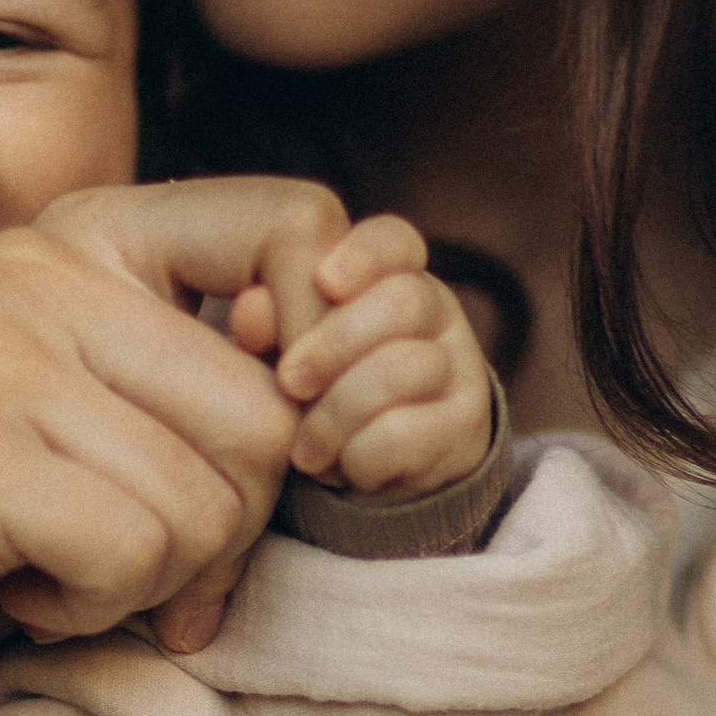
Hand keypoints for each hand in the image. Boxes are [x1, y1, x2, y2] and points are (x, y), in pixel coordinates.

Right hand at [0, 211, 303, 657]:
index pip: (292, 220)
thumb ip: (228, 392)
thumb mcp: (129, 411)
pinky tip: (29, 587)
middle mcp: (37, 265)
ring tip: (65, 562)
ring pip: (202, 509)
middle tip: (142, 552)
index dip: (337, 341)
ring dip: (153, 581)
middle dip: (230, 528)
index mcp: (89, 230)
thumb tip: (325, 431)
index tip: (299, 437)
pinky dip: (97, 605)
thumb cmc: (13, 499)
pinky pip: (129, 555)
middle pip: (265, 419)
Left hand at [236, 214, 497, 500]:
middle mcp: (438, 317)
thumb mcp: (286, 355)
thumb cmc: (320, 396)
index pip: (395, 242)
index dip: (364, 255)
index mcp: (394, 279)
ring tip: (303, 449)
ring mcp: (459, 371)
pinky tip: (342, 468)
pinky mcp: (465, 431)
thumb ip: (268, 327)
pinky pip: (408, 433)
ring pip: (404, 370)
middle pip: (405, 300)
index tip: (323, 281)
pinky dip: (361, 456)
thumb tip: (251, 310)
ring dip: (338, 413)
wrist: (374, 474)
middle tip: (289, 382)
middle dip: (336, 342)